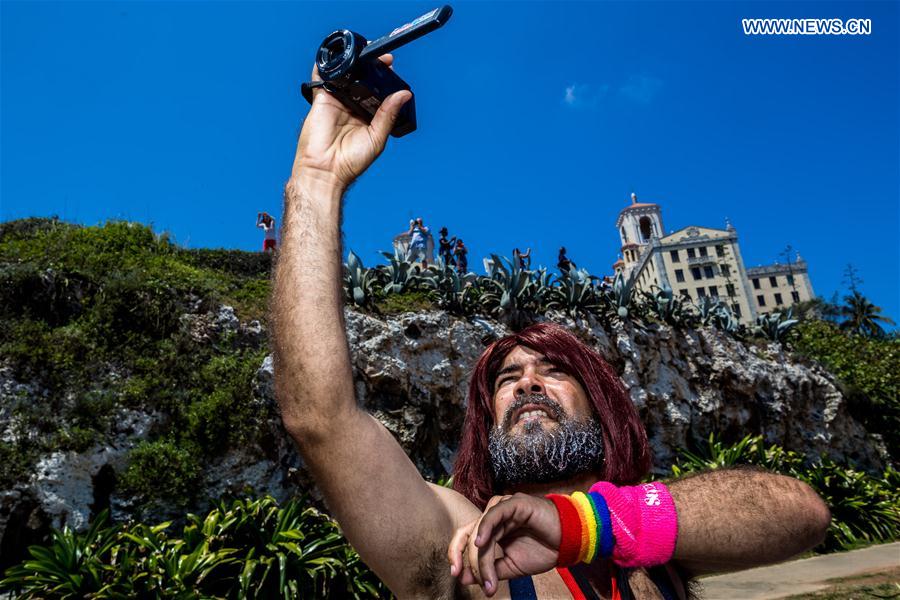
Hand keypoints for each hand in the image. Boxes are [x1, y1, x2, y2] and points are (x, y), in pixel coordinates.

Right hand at [291, 54, 411, 189]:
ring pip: (345, 76)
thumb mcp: (377, 137)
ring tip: (363, 52)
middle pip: (362, 80)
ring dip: (352, 63)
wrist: (325, 171)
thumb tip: (404, 94)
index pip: (378, 91)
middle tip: (380, 56)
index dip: (384, 78)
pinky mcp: (321, 101)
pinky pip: (323, 79)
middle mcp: (353, 107)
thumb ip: (388, 114)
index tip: (391, 65)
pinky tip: (335, 56)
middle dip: (370, 66)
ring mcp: (337, 102)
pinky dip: (326, 66)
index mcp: (368, 116)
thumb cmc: (351, 162)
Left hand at [447, 493, 560, 596]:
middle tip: (471, 579)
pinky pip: (495, 514)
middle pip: (469, 534)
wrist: (568, 542)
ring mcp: (503, 507)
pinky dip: (485, 527)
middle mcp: (493, 516)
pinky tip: (481, 542)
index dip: (456, 554)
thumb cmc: (542, 550)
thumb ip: (489, 570)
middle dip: (467, 560)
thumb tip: (464, 579)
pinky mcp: (514, 503)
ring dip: (482, 557)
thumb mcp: (511, 566)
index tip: (456, 575)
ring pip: (481, 529)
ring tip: (489, 576)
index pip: (464, 537)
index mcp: (491, 528)